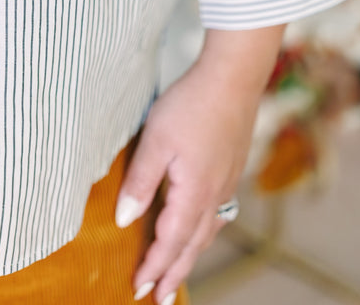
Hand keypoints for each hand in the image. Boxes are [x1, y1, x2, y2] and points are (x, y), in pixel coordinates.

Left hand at [115, 58, 260, 303]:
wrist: (233, 77)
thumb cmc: (191, 104)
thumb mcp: (156, 140)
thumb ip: (140, 181)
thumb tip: (125, 219)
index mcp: (194, 193)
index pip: (170, 242)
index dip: (153, 266)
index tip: (137, 288)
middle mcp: (215, 195)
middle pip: (192, 246)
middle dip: (174, 273)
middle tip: (159, 299)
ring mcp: (227, 183)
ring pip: (207, 232)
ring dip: (190, 255)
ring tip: (177, 271)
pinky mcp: (231, 169)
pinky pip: (216, 214)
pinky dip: (203, 232)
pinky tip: (199, 227)